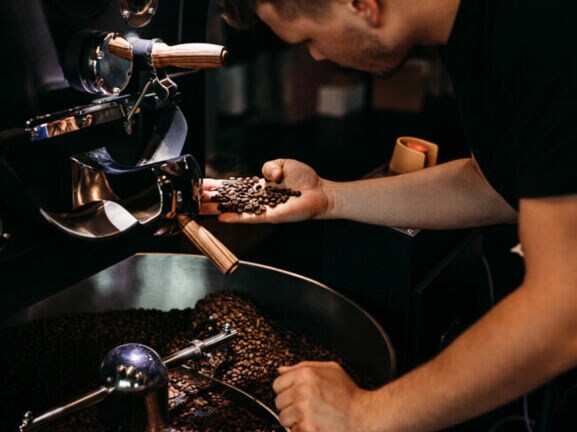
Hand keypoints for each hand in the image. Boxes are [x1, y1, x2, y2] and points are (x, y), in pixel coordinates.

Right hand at [201, 159, 329, 222]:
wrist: (319, 192)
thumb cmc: (303, 179)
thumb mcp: (283, 163)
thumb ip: (269, 166)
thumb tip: (264, 176)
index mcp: (257, 186)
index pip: (232, 186)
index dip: (216, 186)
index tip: (199, 185)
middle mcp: (256, 199)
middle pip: (228, 200)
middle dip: (209, 200)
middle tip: (191, 200)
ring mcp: (261, 208)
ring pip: (233, 209)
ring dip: (216, 210)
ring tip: (199, 209)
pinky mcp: (269, 216)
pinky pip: (248, 217)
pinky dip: (235, 217)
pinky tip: (222, 218)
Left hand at [273, 361, 372, 431]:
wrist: (364, 415)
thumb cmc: (348, 394)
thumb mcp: (330, 370)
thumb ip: (303, 366)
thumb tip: (281, 370)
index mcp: (306, 374)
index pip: (277, 383)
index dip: (286, 390)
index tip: (294, 394)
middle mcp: (302, 391)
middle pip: (278, 401)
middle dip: (290, 405)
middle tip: (305, 406)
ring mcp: (303, 410)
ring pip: (283, 418)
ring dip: (294, 420)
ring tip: (310, 417)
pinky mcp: (307, 428)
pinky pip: (293, 430)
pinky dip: (302, 430)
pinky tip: (314, 424)